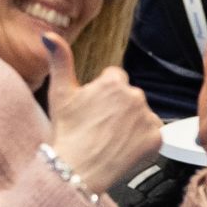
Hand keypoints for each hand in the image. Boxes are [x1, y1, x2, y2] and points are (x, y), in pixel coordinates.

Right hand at [42, 32, 162, 191]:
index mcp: (113, 82)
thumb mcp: (60, 93)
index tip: (94, 110)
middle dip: (118, 108)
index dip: (103, 95)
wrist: (77, 170)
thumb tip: (50, 35)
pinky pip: (153, 135)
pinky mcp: (156, 138)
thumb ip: (60, 60)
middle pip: (129, 97)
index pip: (115, 79)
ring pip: (141, 115)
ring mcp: (147, 117)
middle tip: (100, 127)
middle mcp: (134, 95)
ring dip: (131, 124)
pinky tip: (123, 148)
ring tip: (110, 139)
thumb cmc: (67, 133)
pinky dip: (142, 142)